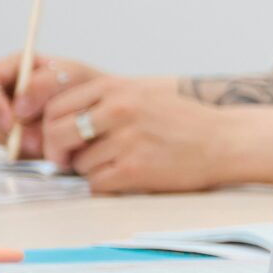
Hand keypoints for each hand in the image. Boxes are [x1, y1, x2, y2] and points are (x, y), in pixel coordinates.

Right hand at [0, 52, 98, 146]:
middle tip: (33, 140)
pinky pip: (14, 151)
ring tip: (51, 142)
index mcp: (16, 69)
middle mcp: (8, 95)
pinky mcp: (20, 141)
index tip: (10, 119)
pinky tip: (51, 150)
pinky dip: (31, 153)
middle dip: (5, 129)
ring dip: (22, 142)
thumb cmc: (89, 86)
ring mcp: (12, 119)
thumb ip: (44, 83)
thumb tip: (18, 109)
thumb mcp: (72, 74)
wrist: (105, 113)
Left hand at [37, 74, 237, 191]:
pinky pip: (95, 183)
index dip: (48, 126)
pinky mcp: (135, 170)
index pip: (56, 106)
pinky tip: (124, 176)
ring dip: (88, 169)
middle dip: (56, 151)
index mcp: (117, 88)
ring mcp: (127, 140)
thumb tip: (54, 119)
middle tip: (66, 159)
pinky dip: (104, 184)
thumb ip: (101, 100)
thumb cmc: (182, 120)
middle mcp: (119, 110)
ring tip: (114, 163)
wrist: (224, 141)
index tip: (56, 138)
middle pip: (57, 133)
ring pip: (77, 163)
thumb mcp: (141, 93)